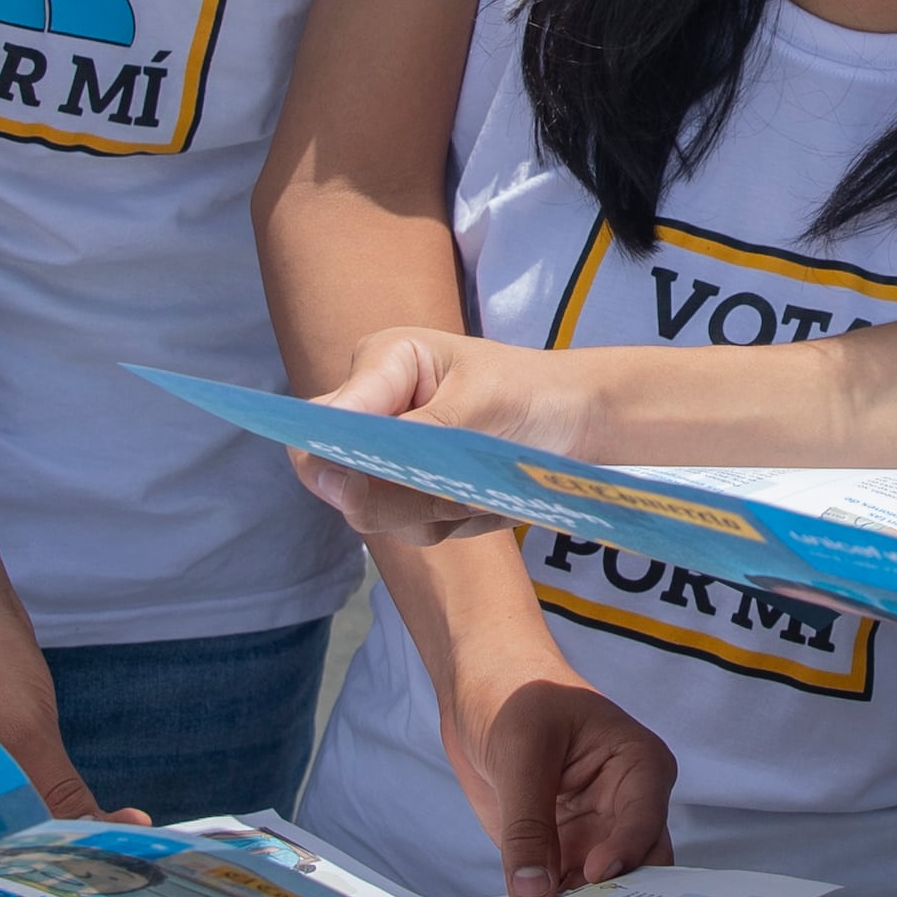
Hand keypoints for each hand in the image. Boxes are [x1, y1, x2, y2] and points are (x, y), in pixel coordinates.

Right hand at [293, 326, 600, 546]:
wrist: (575, 422)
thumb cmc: (529, 391)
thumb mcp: (478, 405)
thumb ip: (411, 436)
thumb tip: (341, 470)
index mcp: (379, 366)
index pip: (320, 422)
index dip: (325, 459)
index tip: (352, 483)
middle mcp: (372, 414)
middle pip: (341, 481)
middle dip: (401, 494)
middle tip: (457, 486)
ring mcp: (388, 461)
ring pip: (380, 514)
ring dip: (436, 509)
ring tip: (485, 480)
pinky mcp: (412, 497)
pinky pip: (416, 529)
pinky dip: (456, 521)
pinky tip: (487, 496)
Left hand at [446, 671, 678, 896]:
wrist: (482, 689)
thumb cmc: (515, 696)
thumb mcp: (520, 752)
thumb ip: (527, 825)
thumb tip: (533, 896)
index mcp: (639, 767)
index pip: (645, 818)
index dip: (625, 851)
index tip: (593, 874)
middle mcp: (627, 809)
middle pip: (638, 868)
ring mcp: (595, 836)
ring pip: (601, 892)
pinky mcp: (561, 854)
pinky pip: (562, 893)